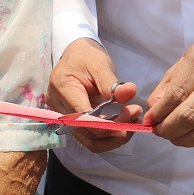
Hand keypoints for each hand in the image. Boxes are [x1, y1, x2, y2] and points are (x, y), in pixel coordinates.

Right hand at [47, 38, 141, 152]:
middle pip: (85, 133)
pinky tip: (122, 124)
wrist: (76, 55)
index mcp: (63, 88)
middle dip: (113, 132)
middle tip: (135, 120)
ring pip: (87, 140)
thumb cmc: (87, 57)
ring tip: (131, 123)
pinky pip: (88, 135)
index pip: (82, 117)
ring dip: (112, 138)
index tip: (128, 126)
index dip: (105, 127)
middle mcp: (58, 105)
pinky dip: (107, 134)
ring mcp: (62, 114)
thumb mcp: (100, 65)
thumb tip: (131, 93)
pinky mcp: (71, 120)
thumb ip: (113, 83)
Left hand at [144, 38, 193, 150]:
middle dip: (168, 130)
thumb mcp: (187, 61)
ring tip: (172, 135)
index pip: (176, 94)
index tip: (150, 119)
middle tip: (159, 131)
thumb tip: (154, 110)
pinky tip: (192, 137)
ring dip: (182, 140)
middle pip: (189, 116)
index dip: (159, 112)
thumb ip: (168, 85)